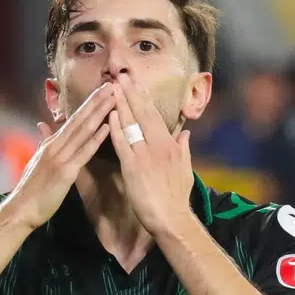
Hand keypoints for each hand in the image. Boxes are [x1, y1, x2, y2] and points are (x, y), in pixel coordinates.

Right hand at [5, 83, 113, 229]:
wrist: (21, 208)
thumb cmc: (31, 189)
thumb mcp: (37, 160)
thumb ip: (44, 141)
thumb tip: (43, 125)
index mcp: (51, 143)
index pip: (73, 119)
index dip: (88, 104)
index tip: (102, 90)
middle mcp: (56, 145)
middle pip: (80, 119)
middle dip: (96, 101)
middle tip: (112, 84)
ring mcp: (60, 157)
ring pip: (83, 130)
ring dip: (99, 113)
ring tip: (113, 97)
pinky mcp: (65, 171)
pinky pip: (83, 152)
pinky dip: (96, 138)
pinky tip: (107, 127)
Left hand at [107, 74, 194, 236]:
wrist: (171, 219)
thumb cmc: (177, 199)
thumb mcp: (186, 170)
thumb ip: (184, 150)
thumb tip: (185, 134)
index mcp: (170, 145)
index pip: (154, 115)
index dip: (143, 98)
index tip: (135, 84)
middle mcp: (158, 146)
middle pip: (142, 114)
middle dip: (130, 93)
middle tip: (120, 76)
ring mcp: (145, 156)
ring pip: (131, 124)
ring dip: (120, 104)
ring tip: (111, 88)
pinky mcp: (133, 168)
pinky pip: (122, 144)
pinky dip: (115, 128)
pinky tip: (109, 115)